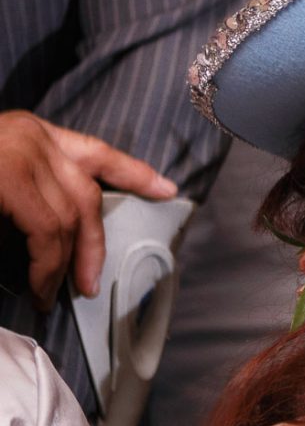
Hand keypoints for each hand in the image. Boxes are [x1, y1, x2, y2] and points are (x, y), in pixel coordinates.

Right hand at [0, 111, 176, 306]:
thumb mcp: (0, 175)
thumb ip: (29, 192)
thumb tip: (59, 239)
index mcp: (29, 131)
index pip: (95, 151)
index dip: (133, 173)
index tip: (167, 190)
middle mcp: (30, 135)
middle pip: (87, 196)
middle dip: (93, 244)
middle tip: (88, 284)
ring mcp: (19, 151)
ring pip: (69, 219)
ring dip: (65, 264)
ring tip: (52, 294)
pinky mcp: (9, 175)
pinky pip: (45, 229)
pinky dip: (47, 264)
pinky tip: (41, 286)